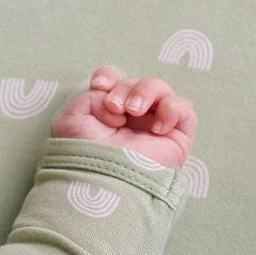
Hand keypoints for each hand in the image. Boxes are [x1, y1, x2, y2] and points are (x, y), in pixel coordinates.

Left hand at [50, 66, 196, 169]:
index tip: (99, 85)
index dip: (109, 75)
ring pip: (160, 89)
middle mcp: (130, 119)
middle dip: (124, 88)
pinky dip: (171, 109)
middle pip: (136, 82)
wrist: (103, 178)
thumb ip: (90, 97)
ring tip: (132, 111)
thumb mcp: (72, 120)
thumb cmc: (83, 153)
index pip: (113, 82)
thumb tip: (114, 97)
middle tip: (115, 107)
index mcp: (104, 114)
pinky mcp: (176, 138)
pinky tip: (156, 127)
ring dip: (145, 92)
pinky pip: (184, 109)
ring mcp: (153, 127)